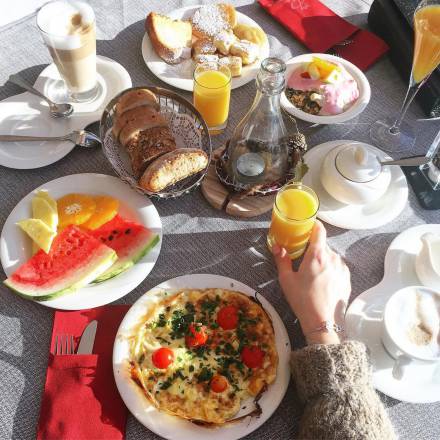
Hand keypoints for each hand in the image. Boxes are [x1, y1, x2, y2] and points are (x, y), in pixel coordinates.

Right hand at [272, 221, 350, 344]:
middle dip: (312, 247)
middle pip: (323, 244)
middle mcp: (332, 258)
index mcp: (316, 255)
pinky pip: (337, 267)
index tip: (307, 225)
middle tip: (302, 257)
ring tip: (312, 273)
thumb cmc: (303, 301)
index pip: (319, 229)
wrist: (323, 322)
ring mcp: (342, 268)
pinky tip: (321, 281)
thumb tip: (277, 247)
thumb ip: (282, 260)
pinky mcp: (347, 278)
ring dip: (321, 259)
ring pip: (330, 256)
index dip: (313, 224)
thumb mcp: (287, 280)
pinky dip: (329, 269)